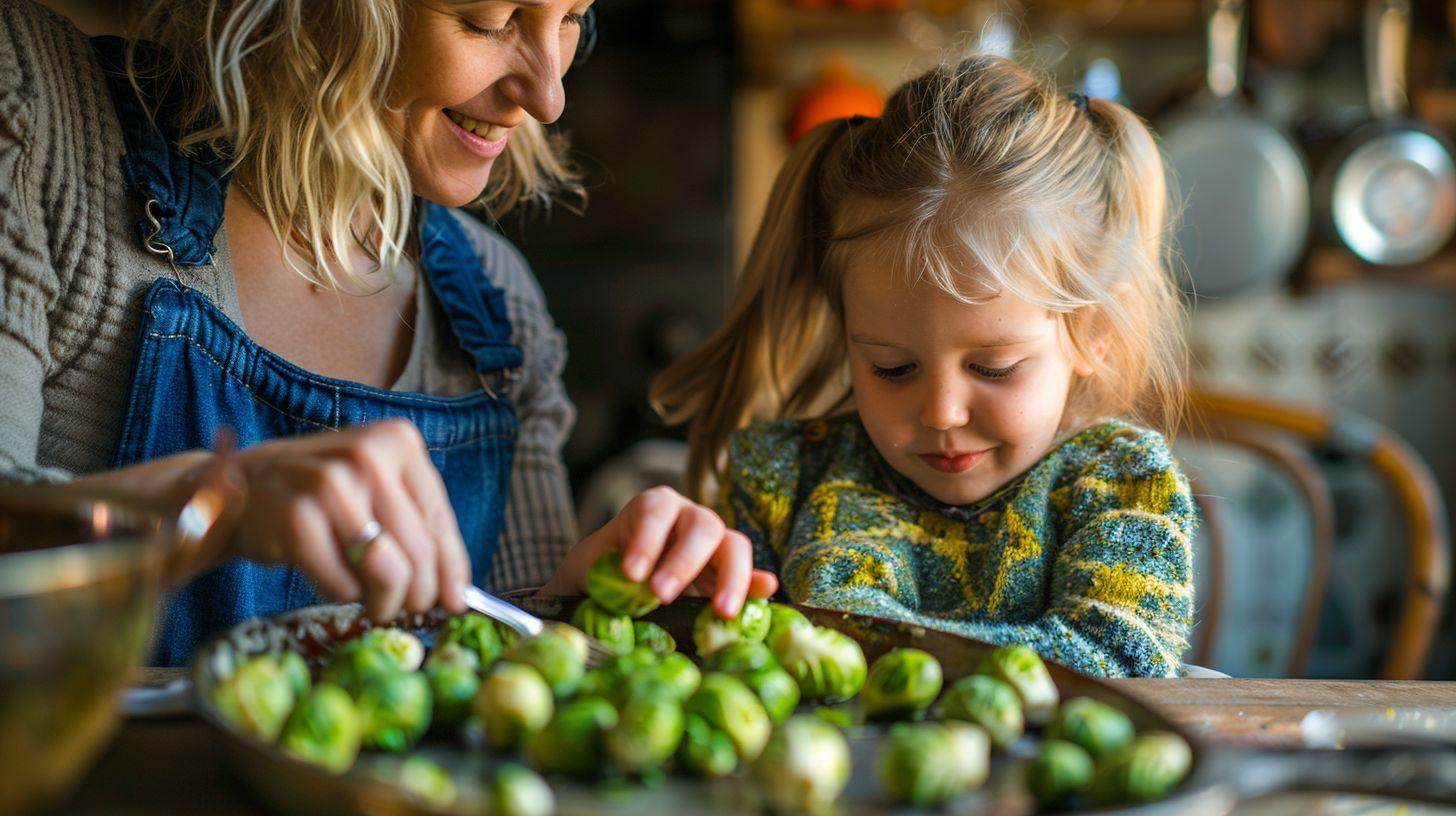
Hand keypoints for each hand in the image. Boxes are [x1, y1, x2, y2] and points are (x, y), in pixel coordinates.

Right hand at [223, 420, 469, 620]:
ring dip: (384, 602)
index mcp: (397, 441)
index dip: (451, 570)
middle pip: (419, 553)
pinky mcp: (298, 518)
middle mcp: (368, 455)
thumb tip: (458, 595)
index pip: (440, 521)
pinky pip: (343, 585)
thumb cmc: (323, 495)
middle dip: (418, 596)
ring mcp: (330, 484)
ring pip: (388, 572)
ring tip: (372, 601)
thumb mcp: (376, 490)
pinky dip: (342, 594)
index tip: (454, 603)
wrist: (244, 487)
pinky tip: (330, 578)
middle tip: (404, 609)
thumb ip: (417, 530)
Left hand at [542, 485, 778, 617]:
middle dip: (685, 561)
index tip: (631, 574)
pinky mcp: (727, 577)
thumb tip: (620, 588)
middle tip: (662, 594)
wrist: (601, 592)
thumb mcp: (586, 571)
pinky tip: (766, 592)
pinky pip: (749, 576)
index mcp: (652, 508)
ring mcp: (712, 546)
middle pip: (702, 526)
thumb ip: (597, 578)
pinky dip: (757, 585)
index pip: (656, 511)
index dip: (648, 539)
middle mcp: (687, 518)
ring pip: (733, 546)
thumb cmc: (593, 575)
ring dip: (730, 577)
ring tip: (721, 611)